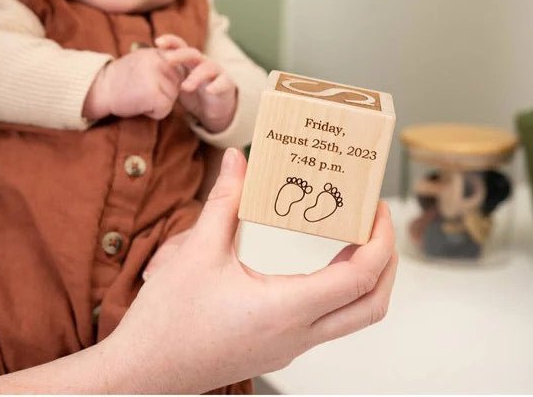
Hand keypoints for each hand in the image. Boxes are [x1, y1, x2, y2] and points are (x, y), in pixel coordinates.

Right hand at [83, 48, 183, 120]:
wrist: (101, 88)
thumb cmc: (121, 78)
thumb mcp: (144, 59)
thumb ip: (162, 61)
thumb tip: (182, 71)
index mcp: (159, 52)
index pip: (178, 74)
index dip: (162, 83)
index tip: (143, 80)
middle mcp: (161, 61)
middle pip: (177, 87)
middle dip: (162, 93)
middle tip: (140, 88)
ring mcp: (159, 77)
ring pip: (172, 99)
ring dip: (158, 103)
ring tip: (139, 94)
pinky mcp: (155, 94)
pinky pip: (164, 110)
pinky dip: (153, 113)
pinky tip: (138, 103)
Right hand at [101, 148, 397, 393]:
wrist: (144, 371)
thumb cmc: (168, 322)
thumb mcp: (197, 252)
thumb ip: (225, 202)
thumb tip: (238, 161)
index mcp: (285, 310)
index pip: (359, 279)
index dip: (379, 240)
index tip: (375, 208)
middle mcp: (297, 335)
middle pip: (372, 306)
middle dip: (387, 262)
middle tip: (376, 222)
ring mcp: (290, 346)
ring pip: (352, 318)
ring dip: (364, 278)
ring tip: (352, 236)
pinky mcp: (278, 347)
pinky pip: (327, 322)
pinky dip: (338, 290)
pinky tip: (319, 264)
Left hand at [155, 34, 237, 132]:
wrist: (215, 107)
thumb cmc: (193, 92)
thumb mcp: (176, 83)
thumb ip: (163, 76)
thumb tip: (136, 71)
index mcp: (189, 60)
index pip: (180, 46)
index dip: (170, 42)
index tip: (157, 42)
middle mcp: (203, 62)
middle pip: (193, 53)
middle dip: (180, 54)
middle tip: (168, 60)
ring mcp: (216, 72)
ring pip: (208, 68)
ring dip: (196, 75)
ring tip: (185, 87)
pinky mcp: (226, 84)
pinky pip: (223, 83)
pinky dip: (217, 85)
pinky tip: (210, 89)